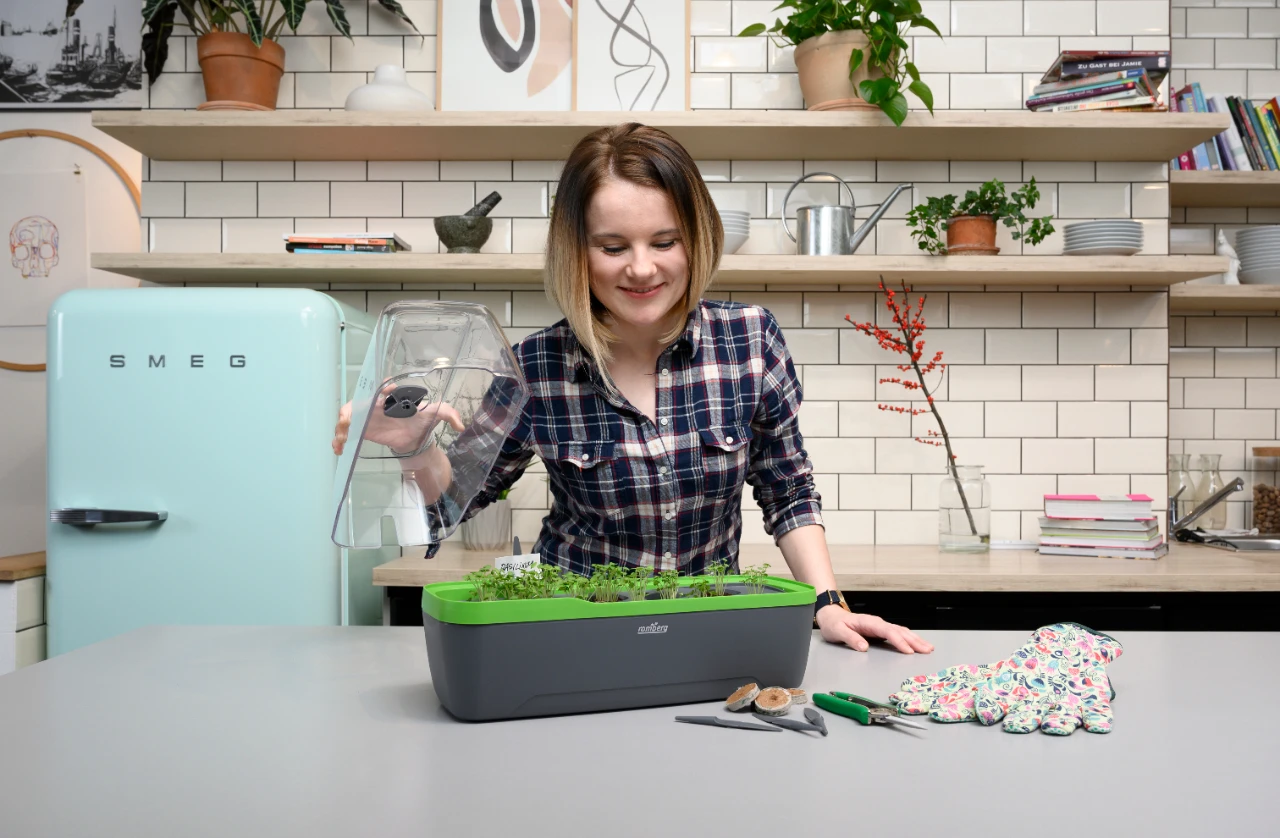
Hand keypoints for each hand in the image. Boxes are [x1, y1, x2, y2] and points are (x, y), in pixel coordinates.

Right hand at [332, 384, 464, 455]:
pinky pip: (347, 433)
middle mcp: (376, 405)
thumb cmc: (421, 420)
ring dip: (341, 427)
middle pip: (358, 402)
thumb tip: (461, 425)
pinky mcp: (362, 431)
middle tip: (349, 420)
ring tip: (340, 439)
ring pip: (348, 418)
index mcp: (391, 398)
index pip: (383, 388)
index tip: (385, 392)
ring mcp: (366, 417)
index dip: (382, 388)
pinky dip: (340, 440)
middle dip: (351, 409)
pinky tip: (338, 450)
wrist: (413, 436)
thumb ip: (449, 414)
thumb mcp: (436, 415)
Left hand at [816, 608, 933, 654]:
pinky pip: (897, 634)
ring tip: (928, 647)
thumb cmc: (834, 624)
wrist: (831, 616)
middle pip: (899, 631)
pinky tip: (916, 644)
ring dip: (915, 639)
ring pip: (901, 632)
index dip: (899, 641)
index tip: (908, 651)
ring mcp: (879, 626)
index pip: (887, 631)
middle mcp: (877, 623)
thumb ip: (850, 638)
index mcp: (868, 622)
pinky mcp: (880, 631)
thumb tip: (864, 647)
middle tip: (927, 649)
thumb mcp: (838, 631)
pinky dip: (908, 639)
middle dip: (914, 640)